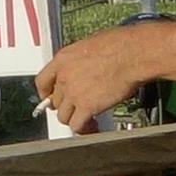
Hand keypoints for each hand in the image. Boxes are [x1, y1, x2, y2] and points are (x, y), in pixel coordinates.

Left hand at [35, 28, 149, 129]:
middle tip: (78, 108)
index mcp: (63, 59)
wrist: (133, 54)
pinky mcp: (86, 107)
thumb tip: (86, 68)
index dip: (46, 93)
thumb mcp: (91, 46)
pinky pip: (77, 126)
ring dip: (75, 119)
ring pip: (64, 116)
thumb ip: (82, 61)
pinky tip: (93, 127)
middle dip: (67, 106)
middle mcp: (64, 77)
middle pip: (56, 101)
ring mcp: (73, 93)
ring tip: (87, 120)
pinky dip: (84, 129)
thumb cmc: (121, 45)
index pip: (42, 81)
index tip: (51, 98)